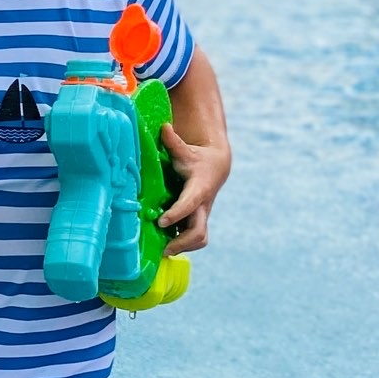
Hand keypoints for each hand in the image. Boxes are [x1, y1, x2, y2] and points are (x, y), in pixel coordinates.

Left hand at [155, 123, 229, 253]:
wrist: (216, 166)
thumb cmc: (196, 158)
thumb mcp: (185, 149)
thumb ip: (173, 141)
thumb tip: (164, 127)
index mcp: (199, 189)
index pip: (189, 204)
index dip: (177, 213)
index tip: (162, 222)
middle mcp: (203, 205)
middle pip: (199, 230)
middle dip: (182, 242)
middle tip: (163, 249)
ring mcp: (202, 215)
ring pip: (200, 238)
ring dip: (183, 247)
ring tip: (163, 251)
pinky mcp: (199, 219)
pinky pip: (195, 238)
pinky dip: (183, 244)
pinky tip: (165, 246)